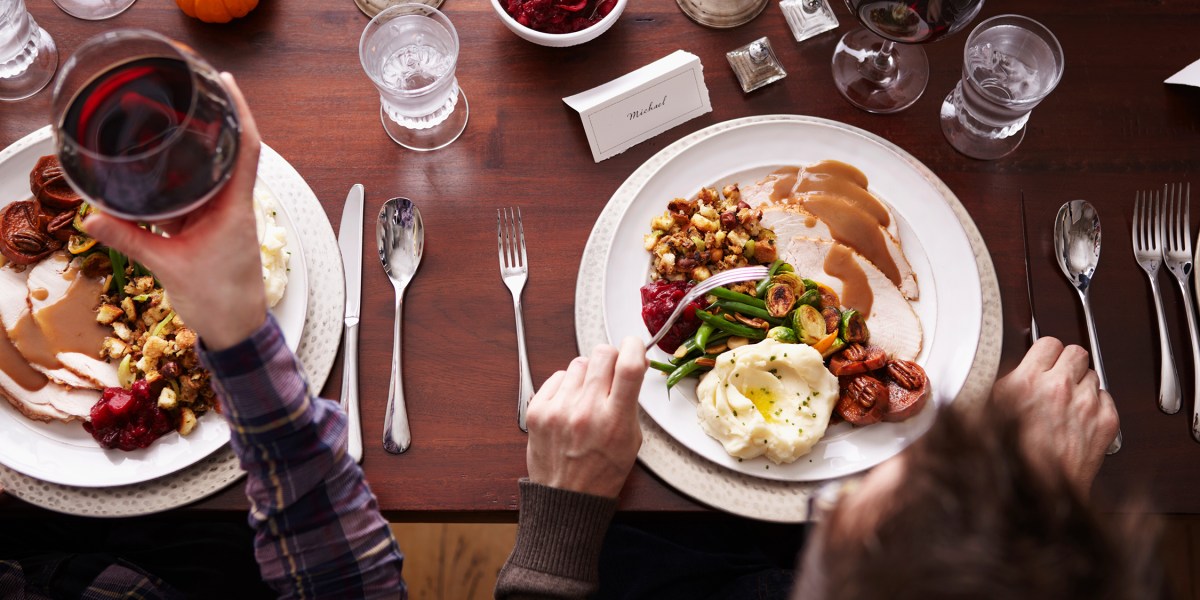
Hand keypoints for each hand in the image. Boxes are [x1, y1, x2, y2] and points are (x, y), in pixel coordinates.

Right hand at [83, 73, 265, 351]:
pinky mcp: (214, 227)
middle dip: (210, 123)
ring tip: (171, 125)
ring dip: (195, 151)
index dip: (239, 113)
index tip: (226, 84)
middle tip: (188, 95)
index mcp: (235, 207)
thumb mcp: (168, 265)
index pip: (247, 148)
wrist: (237, 329)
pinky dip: (184, 181)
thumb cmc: (220, 300)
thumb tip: (93, 217)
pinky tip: (164, 171)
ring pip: (213, 173)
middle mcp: (235, 205)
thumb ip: (129, 239)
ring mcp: (226, 215)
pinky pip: (199, 195)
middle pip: (229, 152)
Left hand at [525, 337, 647, 497]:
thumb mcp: (631, 441)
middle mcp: (586, 411)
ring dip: (588, 374)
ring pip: (579, 363)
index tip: (633, 346)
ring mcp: (559, 409)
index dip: (634, 347)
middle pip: (602, 353)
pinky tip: (569, 405)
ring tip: (587, 397)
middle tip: (611, 373)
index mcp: (615, 420)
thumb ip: (630, 403)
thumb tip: (630, 366)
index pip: (629, 366)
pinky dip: (565, 386)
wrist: (565, 498)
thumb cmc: (601, 473)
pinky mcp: (538, 410)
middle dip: (611, 357)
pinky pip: (556, 377)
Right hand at [990, 337, 1118, 494]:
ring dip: (1082, 384)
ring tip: (1069, 401)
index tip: (1043, 361)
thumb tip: (1003, 375)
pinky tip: (1082, 416)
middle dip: (1068, 363)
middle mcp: (1059, 388)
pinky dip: (1098, 403)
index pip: (1048, 343)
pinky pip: (1108, 396)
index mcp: (1026, 383)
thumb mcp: (988, 418)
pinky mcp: (1106, 421)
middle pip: (1076, 352)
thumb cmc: (1015, 460)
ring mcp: (1086, 404)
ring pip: (1093, 374)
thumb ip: (1000, 390)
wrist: (1043, 492)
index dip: (1046, 352)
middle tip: (1059, 377)